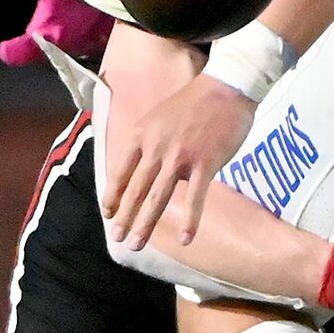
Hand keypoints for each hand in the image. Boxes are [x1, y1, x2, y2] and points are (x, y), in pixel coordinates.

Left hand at [104, 73, 254, 249]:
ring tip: (136, 243)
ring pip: (158, 197)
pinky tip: (187, 239)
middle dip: (125, 217)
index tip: (108, 214)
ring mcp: (180, 157)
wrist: (225, 88)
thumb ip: (147, 141)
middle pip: (136, 189)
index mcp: (142, 135)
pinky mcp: (205, 164)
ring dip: (145, 223)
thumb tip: (139, 168)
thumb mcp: (158, 116)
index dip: (113, 195)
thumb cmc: (193, 102)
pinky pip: (196, 198)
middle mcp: (156, 148)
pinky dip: (190, 220)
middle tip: (117, 239)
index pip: (121, 171)